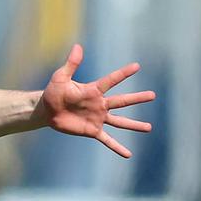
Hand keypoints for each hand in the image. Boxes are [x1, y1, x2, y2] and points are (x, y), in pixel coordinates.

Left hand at [35, 43, 154, 157]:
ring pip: (120, 122)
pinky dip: (117, 147)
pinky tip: (128, 154)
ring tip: (149, 127)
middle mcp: (100, 104)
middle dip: (137, 98)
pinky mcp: (92, 131)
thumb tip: (78, 46)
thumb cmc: (53, 92)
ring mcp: (98, 118)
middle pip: (122, 101)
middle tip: (153, 95)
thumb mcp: (61, 77)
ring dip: (134, 125)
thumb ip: (71, 64)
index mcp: (93, 90)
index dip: (123, 73)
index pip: (111, 80)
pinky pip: (107, 140)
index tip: (137, 66)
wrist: (47, 111)